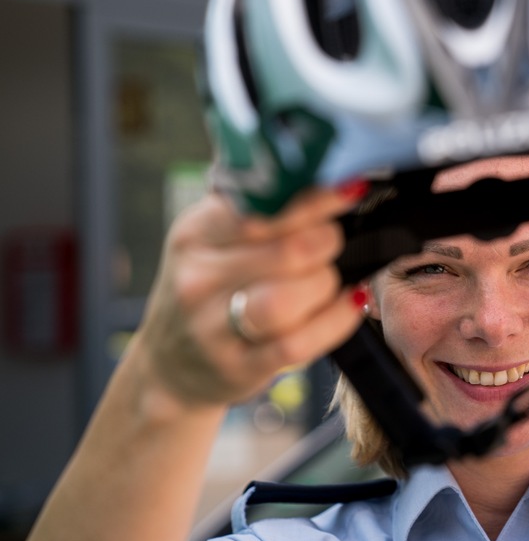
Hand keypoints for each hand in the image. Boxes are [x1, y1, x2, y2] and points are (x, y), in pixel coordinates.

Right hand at [132, 185, 368, 406]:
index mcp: (196, 234)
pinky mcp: (237, 367)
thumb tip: (315, 173)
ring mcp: (214, 327)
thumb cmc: (208, 291)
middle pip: (288, 250)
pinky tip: (348, 304)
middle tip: (333, 243)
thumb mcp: (212, 240)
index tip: (347, 192)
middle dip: (327, 242)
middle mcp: (198, 279)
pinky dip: (336, 321)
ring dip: (326, 284)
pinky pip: (298, 343)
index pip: (261, 205)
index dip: (315, 199)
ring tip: (330, 280)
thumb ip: (254, 206)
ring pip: (289, 298)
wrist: (168, 365)